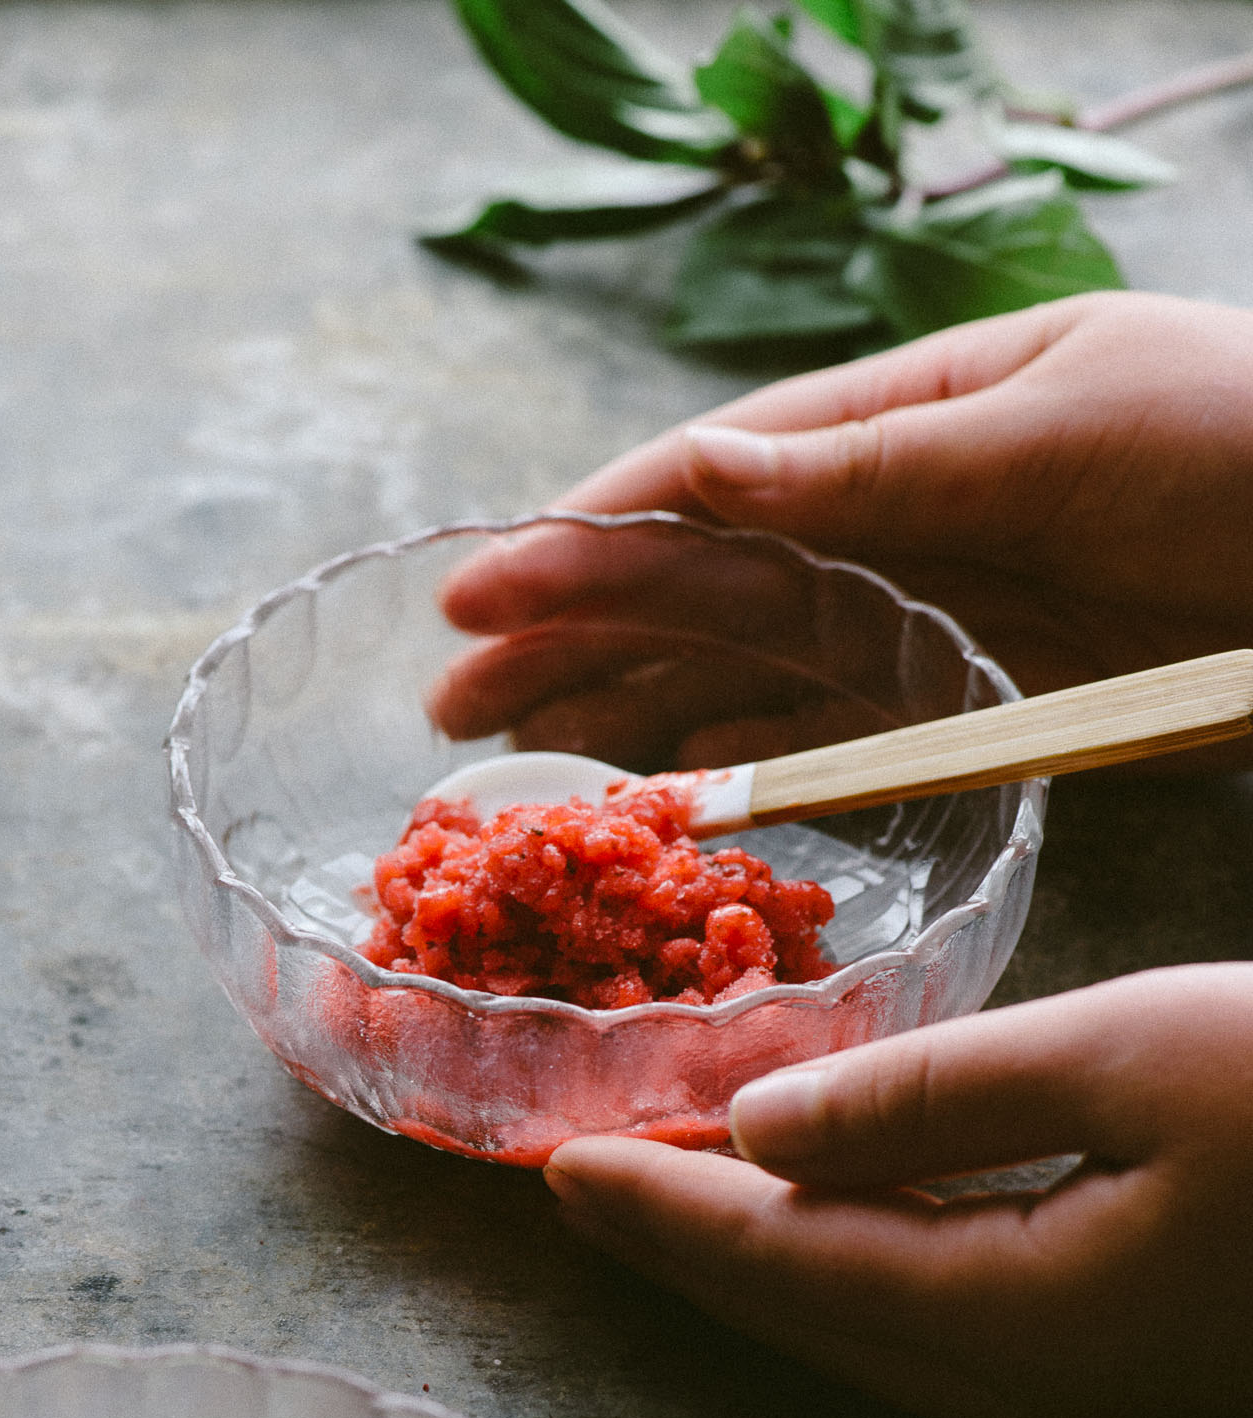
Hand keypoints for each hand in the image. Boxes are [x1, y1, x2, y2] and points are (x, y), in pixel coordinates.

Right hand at [436, 292, 1252, 765]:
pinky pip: (826, 736)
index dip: (588, 538)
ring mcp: (922, 616)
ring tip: (521, 766)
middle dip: (570, 642)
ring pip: (740, 671)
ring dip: (627, 714)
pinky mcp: (966, 700)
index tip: (482, 590)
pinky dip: (743, 763)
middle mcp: (889, 520)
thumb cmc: (1240, 436)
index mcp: (899, 420)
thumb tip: (701, 471)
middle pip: (698, 588)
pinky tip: (665, 792)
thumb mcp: (1057, 418)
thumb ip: (877, 460)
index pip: (711, 481)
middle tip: (451, 709)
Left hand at [544, 965, 1252, 1417]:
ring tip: (667, 1210)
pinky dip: (856, 1278)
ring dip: (762, 1268)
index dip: (669, 1209)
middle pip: (813, 1319)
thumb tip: (760, 1132)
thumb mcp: (1133, 1056)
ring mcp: (1097, 1411)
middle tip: (579, 1192)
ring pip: (878, 1339)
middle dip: (686, 1250)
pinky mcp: (1138, 1384)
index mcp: (1020, 1320)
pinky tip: (833, 1231)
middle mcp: (1041, 1398)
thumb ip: (932, 1098)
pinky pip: (948, 1337)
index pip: (788, 1263)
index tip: (560, 1163)